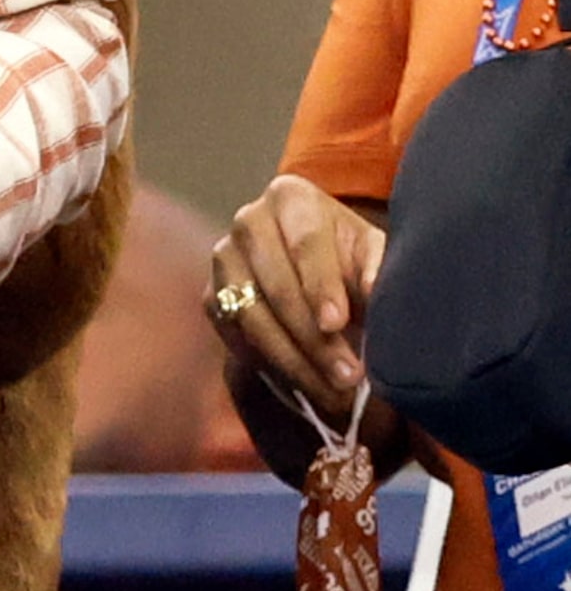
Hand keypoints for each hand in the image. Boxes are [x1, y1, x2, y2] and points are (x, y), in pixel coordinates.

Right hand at [207, 175, 384, 423]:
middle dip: (312, 336)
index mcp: (291, 198)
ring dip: (294, 360)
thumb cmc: (351, 257)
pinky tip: (307, 386)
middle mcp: (248, 222)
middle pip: (276, 284)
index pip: (304, 242)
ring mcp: (223, 259)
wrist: (314, 269)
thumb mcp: (374, 253)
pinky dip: (272, 365)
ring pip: (252, 316)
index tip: (336, 323)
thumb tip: (374, 292)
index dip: (320, 284)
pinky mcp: (212, 296)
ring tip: (335, 393)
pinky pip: (237, 336)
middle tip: (348, 377)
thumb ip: (379, 268)